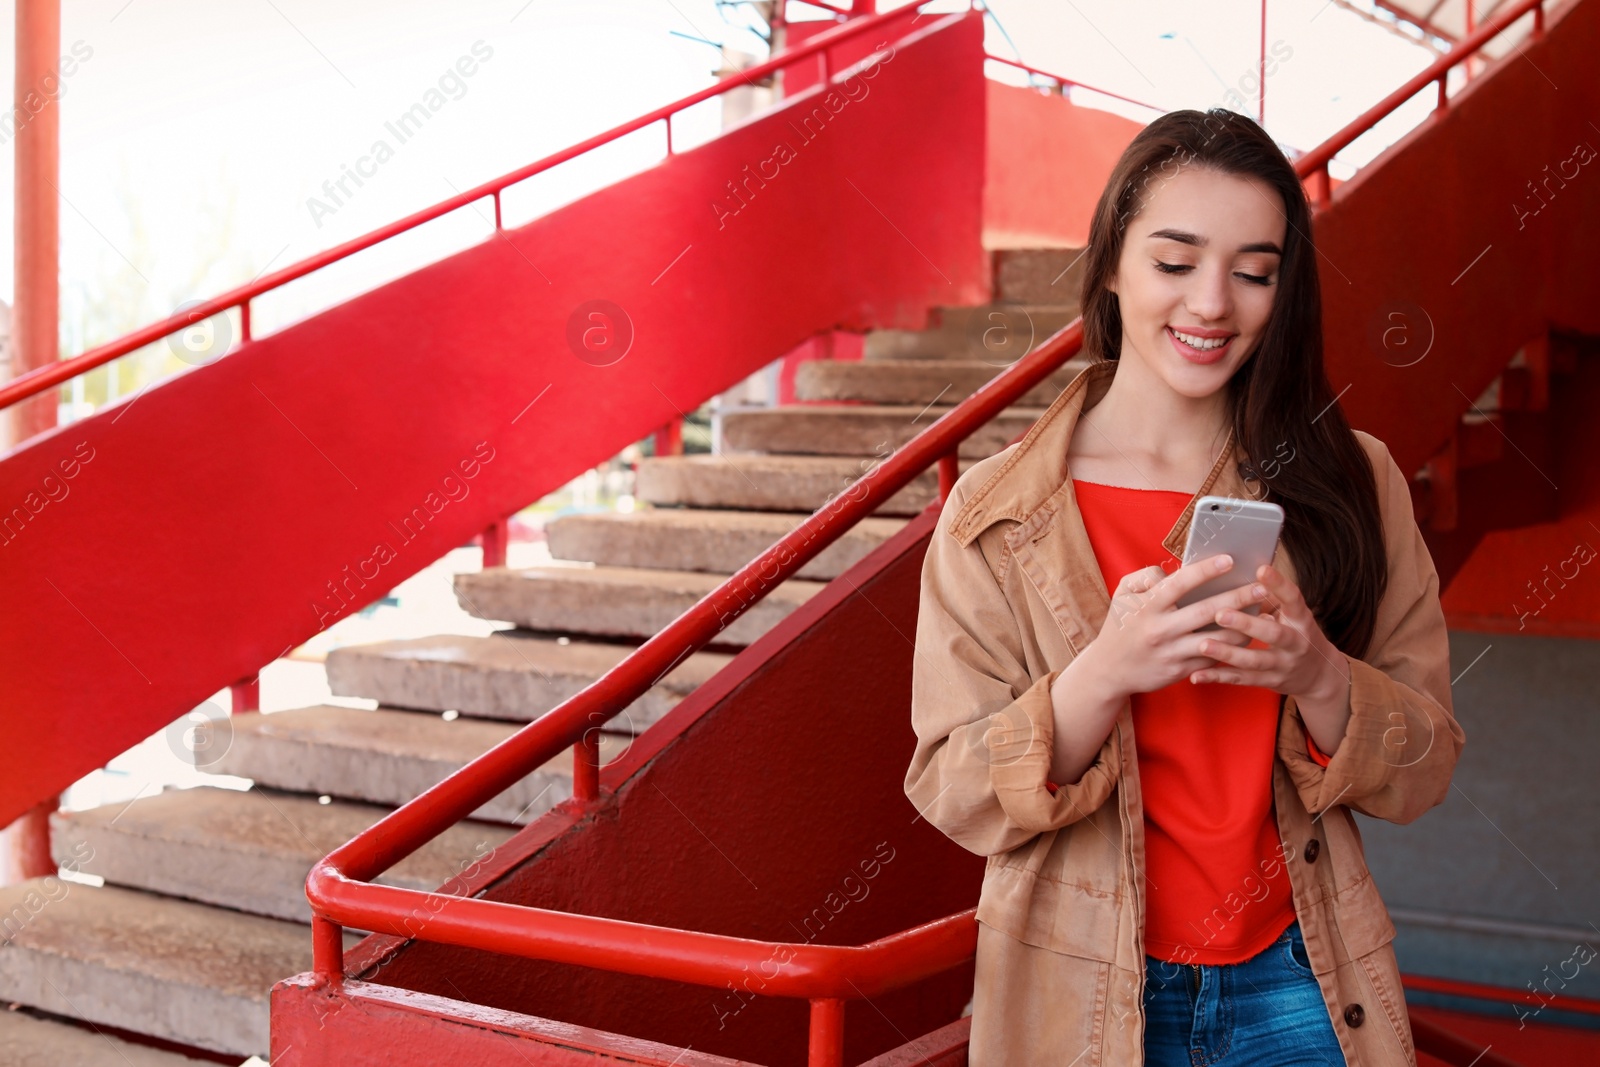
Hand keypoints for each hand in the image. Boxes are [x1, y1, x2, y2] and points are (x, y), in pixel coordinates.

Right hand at [1083, 554, 1272, 700]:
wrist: (1109, 670)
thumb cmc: (1120, 626)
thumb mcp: (1121, 594)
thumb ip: (1145, 576)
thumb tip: (1173, 571)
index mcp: (1147, 606)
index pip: (1180, 583)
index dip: (1206, 570)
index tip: (1230, 560)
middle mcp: (1160, 629)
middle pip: (1207, 611)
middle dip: (1238, 597)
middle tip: (1262, 587)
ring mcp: (1171, 652)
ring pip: (1216, 639)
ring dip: (1243, 626)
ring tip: (1263, 614)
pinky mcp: (1180, 670)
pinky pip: (1212, 658)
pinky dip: (1232, 647)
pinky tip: (1247, 637)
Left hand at [1189, 562, 1350, 702]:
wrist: (1319, 675)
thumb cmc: (1297, 633)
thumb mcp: (1293, 614)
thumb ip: (1271, 597)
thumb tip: (1239, 570)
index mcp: (1301, 619)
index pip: (1293, 599)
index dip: (1279, 584)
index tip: (1261, 569)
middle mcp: (1296, 643)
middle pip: (1274, 634)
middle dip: (1247, 624)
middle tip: (1220, 613)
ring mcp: (1283, 665)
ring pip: (1254, 661)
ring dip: (1228, 653)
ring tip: (1203, 644)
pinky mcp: (1269, 682)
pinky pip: (1241, 680)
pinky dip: (1217, 677)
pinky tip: (1196, 674)